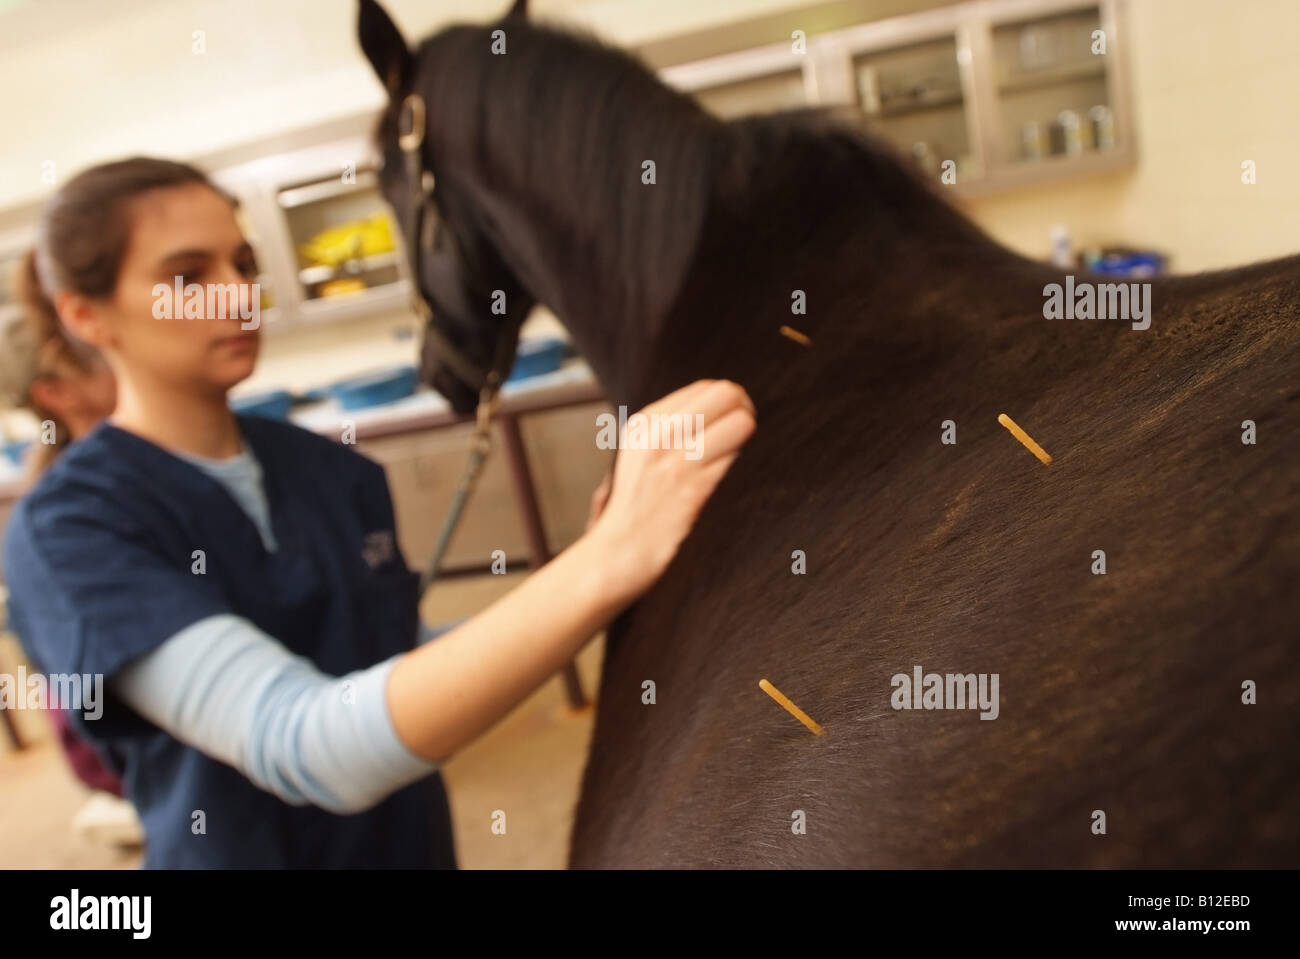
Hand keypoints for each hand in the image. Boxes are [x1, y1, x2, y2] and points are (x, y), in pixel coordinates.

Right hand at [586, 379, 755, 599]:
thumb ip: (665, 431)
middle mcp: (659, 436)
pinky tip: (729, 476)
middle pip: (725, 395)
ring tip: (737, 452)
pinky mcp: (693, 489)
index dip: (728, 400)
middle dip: (744, 409)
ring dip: (746, 436)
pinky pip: (735, 457)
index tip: (731, 418)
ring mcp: (676, 461)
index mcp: (644, 424)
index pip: (704, 388)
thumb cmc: (633, 509)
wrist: (617, 554)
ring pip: (738, 423)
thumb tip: (715, 411)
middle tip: (744, 429)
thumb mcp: (636, 456)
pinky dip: (739, 461)